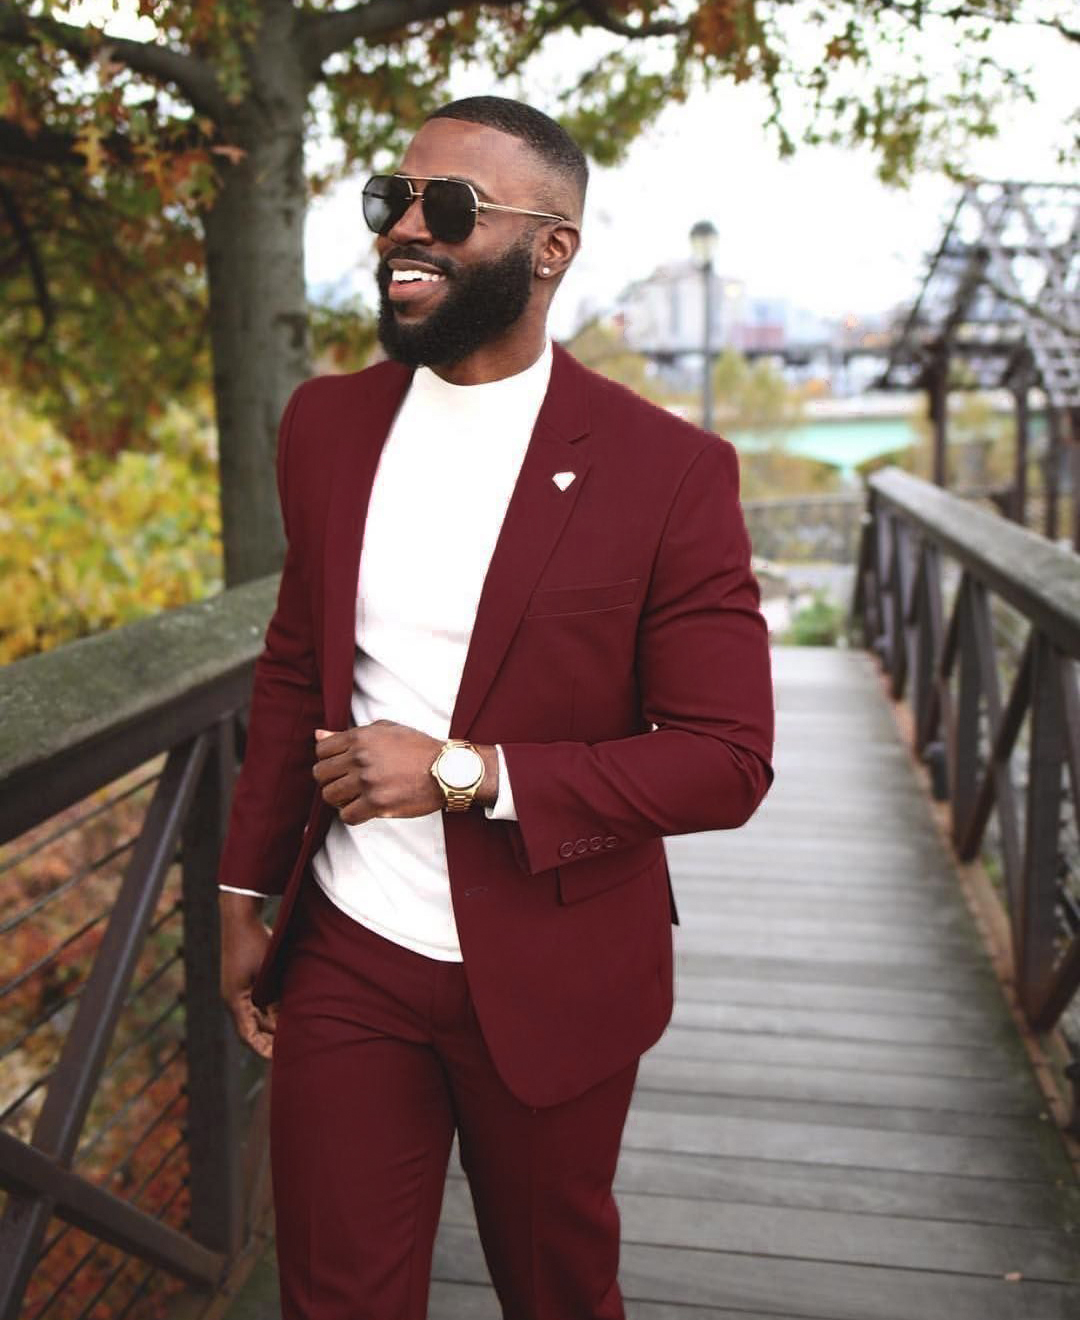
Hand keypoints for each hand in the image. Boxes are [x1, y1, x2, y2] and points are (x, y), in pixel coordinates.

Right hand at [219, 893, 276, 1058]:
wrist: (240, 917)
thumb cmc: (254, 941)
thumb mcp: (268, 971)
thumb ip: (275, 996)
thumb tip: (286, 1018)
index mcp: (235, 999)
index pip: (247, 1034)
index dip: (261, 1048)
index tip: (277, 1058)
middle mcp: (234, 998)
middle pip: (252, 1028)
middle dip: (269, 1040)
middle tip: (292, 1050)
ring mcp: (238, 990)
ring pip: (256, 1016)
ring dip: (271, 1026)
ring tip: (293, 1035)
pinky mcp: (244, 982)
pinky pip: (257, 1003)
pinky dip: (270, 1011)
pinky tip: (287, 1014)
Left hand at [313, 721, 444, 825]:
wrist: (447, 770)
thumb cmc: (418, 748)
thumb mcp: (385, 730)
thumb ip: (350, 733)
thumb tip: (318, 734)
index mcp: (360, 737)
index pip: (321, 750)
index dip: (327, 760)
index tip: (340, 767)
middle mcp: (360, 758)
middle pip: (321, 774)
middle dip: (331, 780)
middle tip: (347, 784)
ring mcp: (368, 782)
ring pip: (330, 796)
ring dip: (340, 799)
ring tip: (356, 797)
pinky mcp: (377, 804)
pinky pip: (346, 816)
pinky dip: (353, 815)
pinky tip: (365, 809)